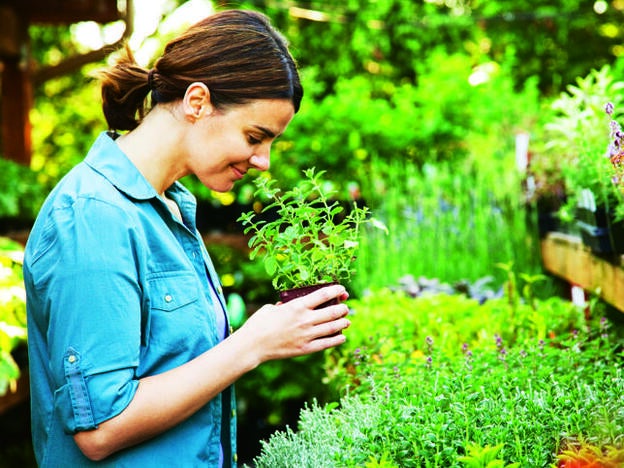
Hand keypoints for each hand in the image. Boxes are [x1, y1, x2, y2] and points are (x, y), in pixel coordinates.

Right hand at [236, 284, 350, 362]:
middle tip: (345, 307)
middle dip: (343, 308)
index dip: (336, 290)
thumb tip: (292, 305)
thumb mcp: (272, 308)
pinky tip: (341, 337)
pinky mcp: (305, 348)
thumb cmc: (259, 323)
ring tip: (346, 321)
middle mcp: (305, 319)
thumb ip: (286, 305)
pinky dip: (337, 339)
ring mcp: (307, 335)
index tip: (342, 289)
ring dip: (343, 323)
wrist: (253, 345)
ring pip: (333, 327)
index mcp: (297, 306)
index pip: (323, 294)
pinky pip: (326, 343)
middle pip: (332, 312)